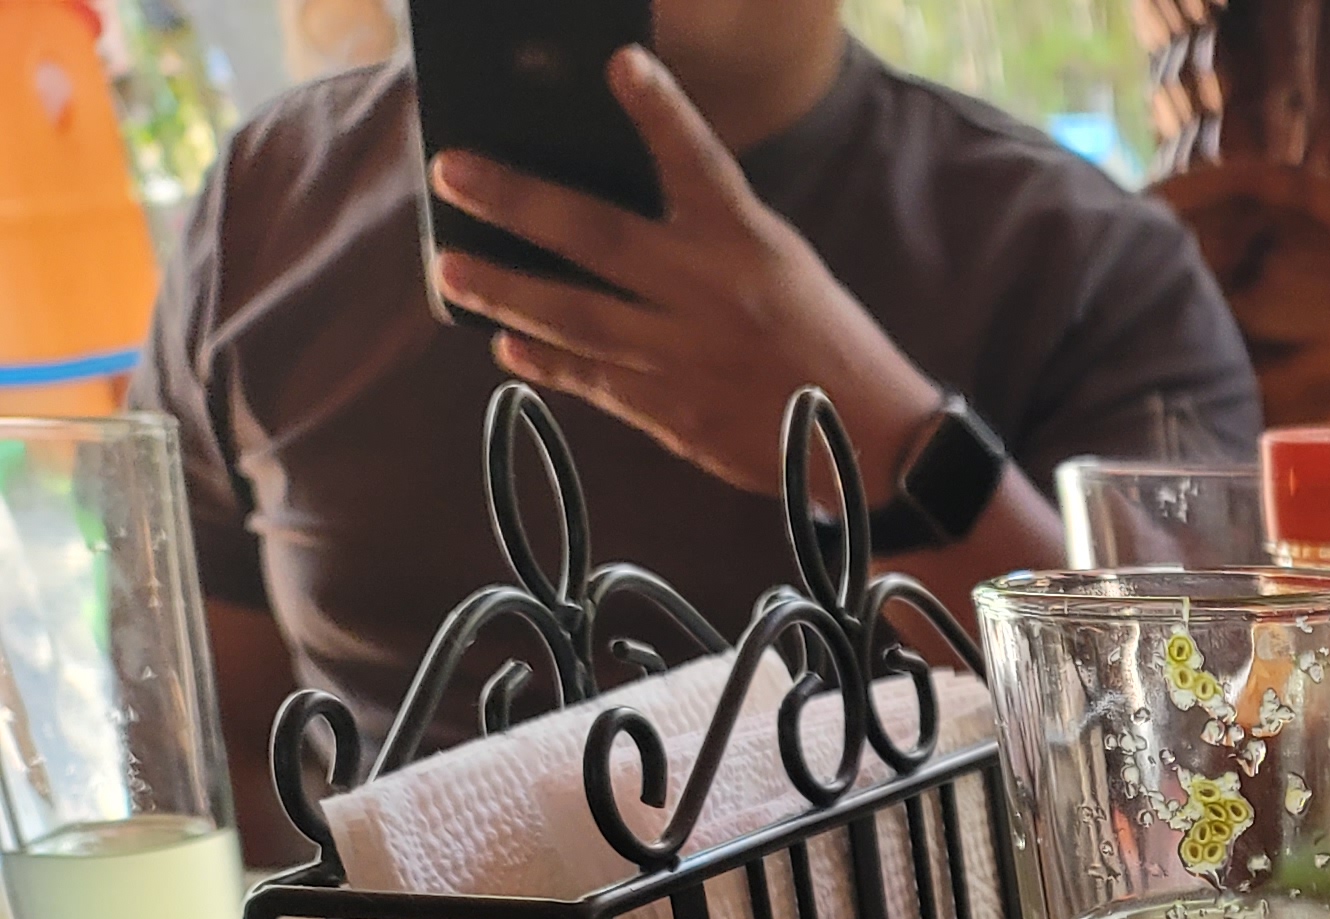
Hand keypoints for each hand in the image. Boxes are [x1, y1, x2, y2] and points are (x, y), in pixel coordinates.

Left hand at [428, 48, 941, 499]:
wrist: (874, 442)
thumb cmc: (823, 341)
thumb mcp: (781, 267)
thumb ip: (709, 236)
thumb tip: (608, 215)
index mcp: (750, 246)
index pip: (700, 163)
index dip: (660, 110)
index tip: (621, 62)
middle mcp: (715, 295)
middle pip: (601, 238)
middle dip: (520, 202)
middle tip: (452, 173)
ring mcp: (692, 358)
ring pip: (581, 318)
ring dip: (508, 292)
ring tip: (451, 270)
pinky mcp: (682, 416)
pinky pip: (600, 384)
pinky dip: (551, 364)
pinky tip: (509, 345)